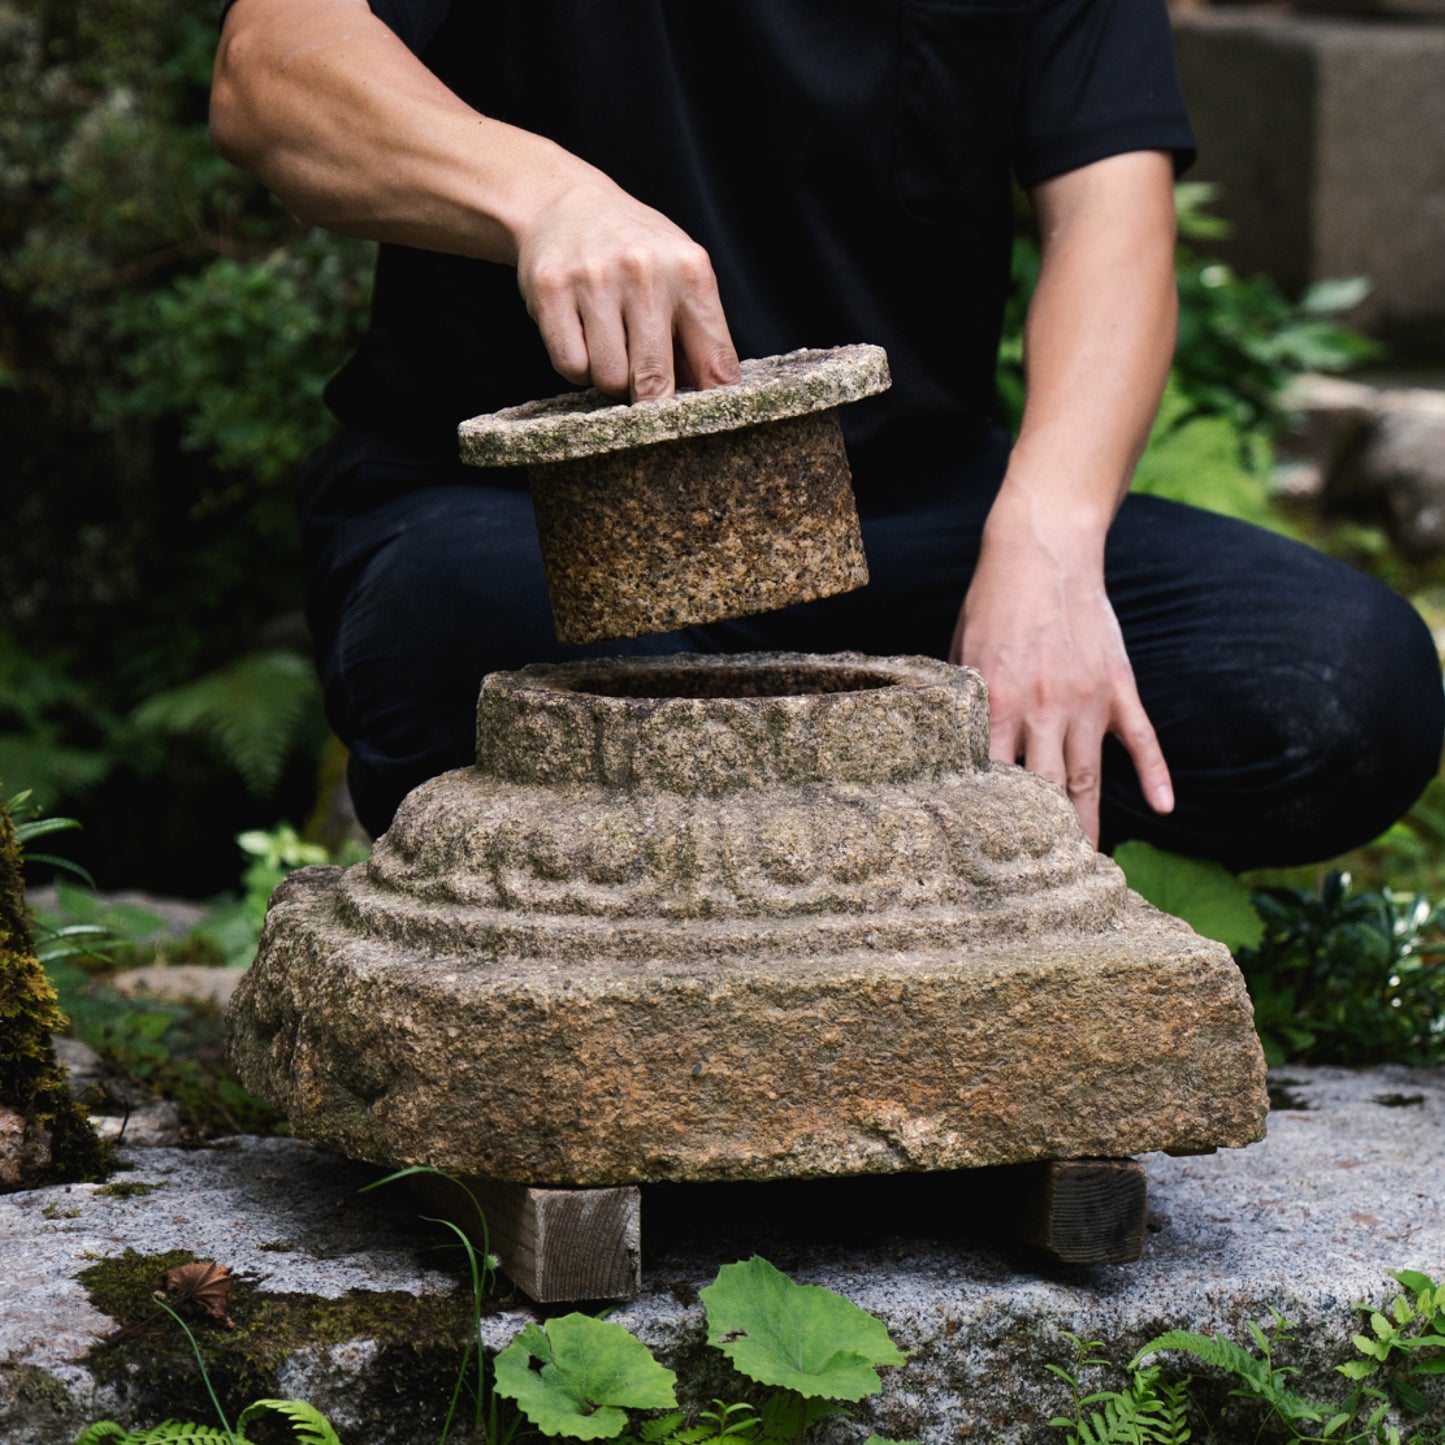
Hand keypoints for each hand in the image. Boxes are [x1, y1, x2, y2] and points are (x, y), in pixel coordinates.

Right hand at [515, 173, 740, 401]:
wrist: (564, 202)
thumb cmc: (635, 251)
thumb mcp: (680, 274)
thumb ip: (700, 333)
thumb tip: (711, 397)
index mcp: (690, 272)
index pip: (715, 362)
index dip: (710, 403)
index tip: (701, 422)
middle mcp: (645, 272)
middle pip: (654, 381)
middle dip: (652, 403)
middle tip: (647, 399)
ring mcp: (595, 279)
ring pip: (609, 380)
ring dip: (611, 381)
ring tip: (612, 352)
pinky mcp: (552, 290)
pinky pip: (571, 366)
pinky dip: (578, 369)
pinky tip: (582, 342)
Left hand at [950, 500, 1173, 847]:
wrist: (1042, 551)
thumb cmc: (991, 605)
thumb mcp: (960, 655)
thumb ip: (959, 706)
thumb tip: (943, 751)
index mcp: (997, 704)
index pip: (996, 780)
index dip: (995, 822)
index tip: (990, 859)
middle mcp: (1043, 709)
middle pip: (1046, 791)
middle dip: (1044, 840)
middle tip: (1045, 882)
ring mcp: (1086, 700)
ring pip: (1089, 776)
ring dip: (1089, 822)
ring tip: (1091, 865)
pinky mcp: (1117, 685)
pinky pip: (1142, 737)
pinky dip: (1156, 773)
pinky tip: (1166, 807)